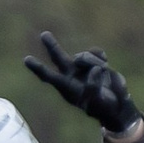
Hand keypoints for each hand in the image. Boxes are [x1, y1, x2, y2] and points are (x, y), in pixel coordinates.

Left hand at [23, 32, 141, 134]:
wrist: (116, 105)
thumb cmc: (103, 108)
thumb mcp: (98, 102)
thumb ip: (94, 87)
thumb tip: (95, 69)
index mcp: (67, 88)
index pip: (49, 77)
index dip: (39, 68)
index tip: (26, 59)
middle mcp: (72, 76)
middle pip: (58, 58)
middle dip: (52, 46)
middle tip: (44, 34)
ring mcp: (82, 67)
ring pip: (84, 56)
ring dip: (93, 62)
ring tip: (103, 72)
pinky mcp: (95, 61)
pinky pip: (96, 52)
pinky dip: (101, 57)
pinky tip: (106, 65)